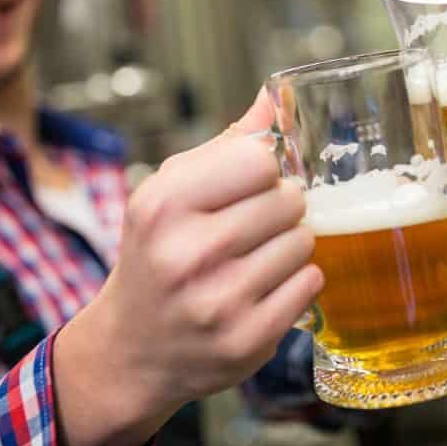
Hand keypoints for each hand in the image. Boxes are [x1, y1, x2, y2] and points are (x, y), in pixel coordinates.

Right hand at [53, 88, 323, 445]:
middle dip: (282, 207)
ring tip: (257, 258)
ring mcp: (219, 302)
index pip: (259, 159)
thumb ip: (226, 146)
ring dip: (292, 245)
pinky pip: (312, 283)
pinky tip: (266, 288)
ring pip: (305, 241)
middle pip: (290, 199)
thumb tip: (274, 96)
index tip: (251, 185)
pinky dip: (299, 281)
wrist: (134, 349)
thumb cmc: (160, 255)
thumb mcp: (171, 193)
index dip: (264, 170)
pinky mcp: (248, 340)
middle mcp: (187, 253)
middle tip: (255, 226)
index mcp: (164, 205)